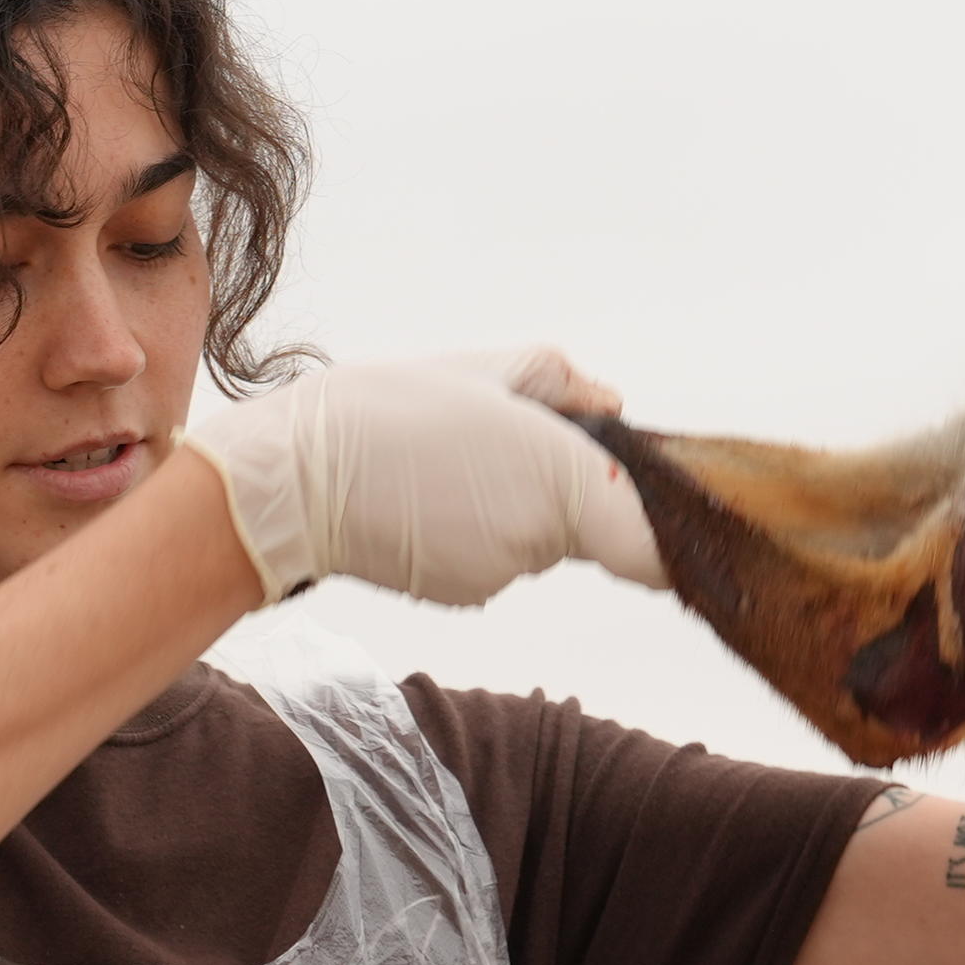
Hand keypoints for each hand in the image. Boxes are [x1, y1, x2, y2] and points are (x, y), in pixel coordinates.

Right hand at [186, 349, 670, 606]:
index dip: (669, 536)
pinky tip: (425, 495)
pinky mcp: (462, 593)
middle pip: (587, 524)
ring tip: (447, 461)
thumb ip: (562, 386)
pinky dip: (472, 529)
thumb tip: (613, 403)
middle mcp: (542, 541)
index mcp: (563, 480)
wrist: (294, 481)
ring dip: (510, 504)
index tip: (667, 519)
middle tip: (499, 439)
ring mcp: (500, 574)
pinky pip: (493, 557)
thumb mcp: (483, 370)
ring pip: (537, 539)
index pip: (654, 544)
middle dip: (560, 487)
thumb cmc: (385, 412)